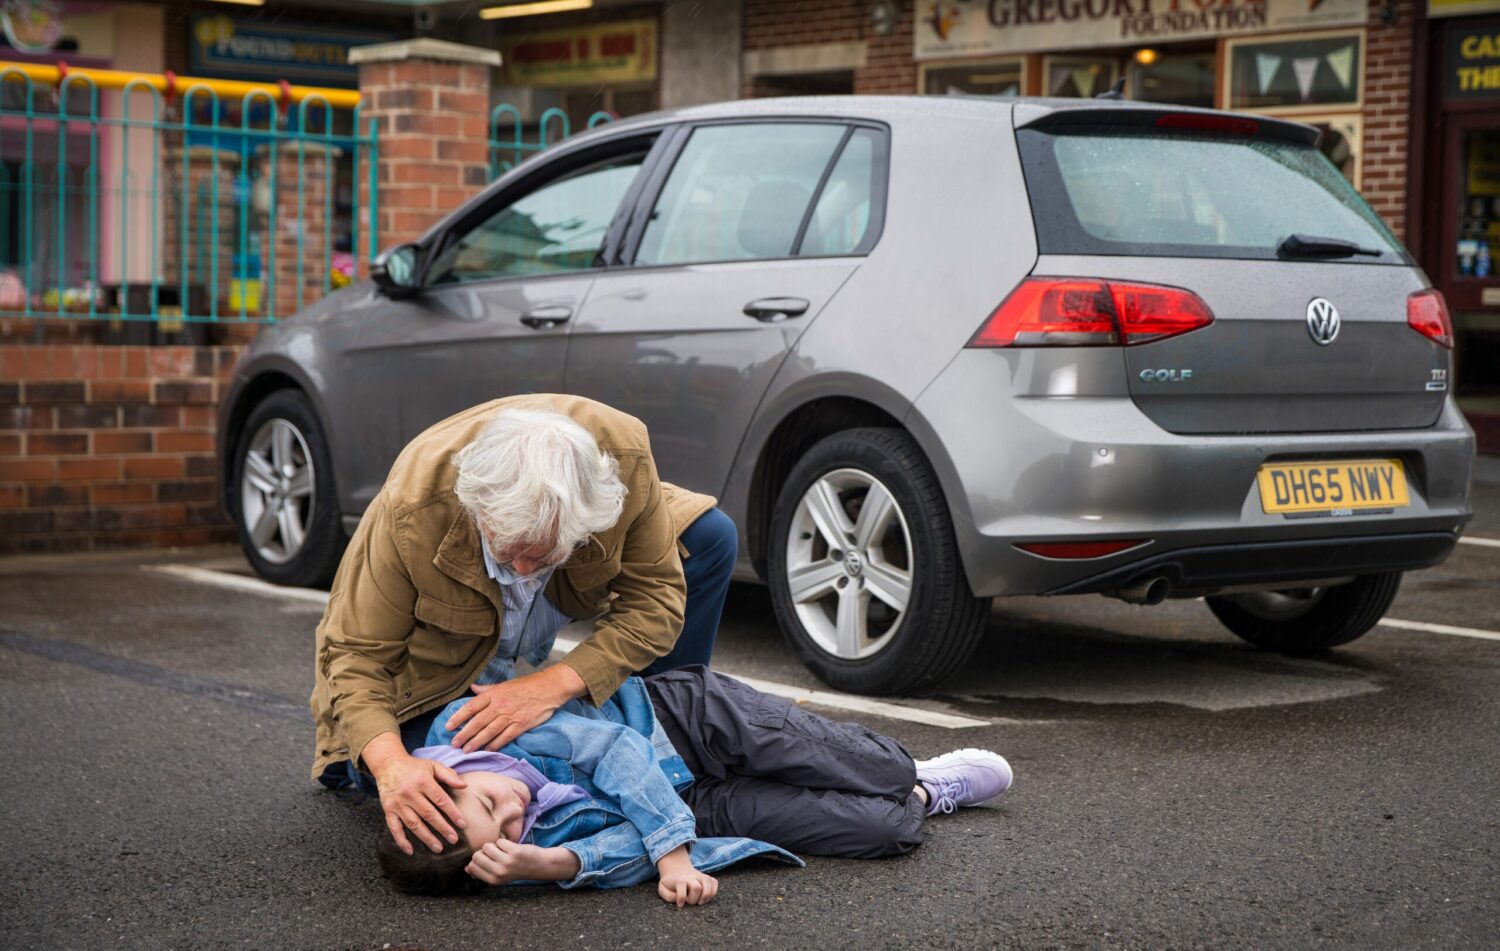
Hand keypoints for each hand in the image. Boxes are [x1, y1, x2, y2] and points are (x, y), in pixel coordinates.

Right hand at [369, 745, 466, 855]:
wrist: (388, 764)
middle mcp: (410, 793)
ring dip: (426, 837)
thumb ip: (448, 774)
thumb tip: (464, 786)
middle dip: (443, 828)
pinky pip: (394, 828)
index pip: (441, 800)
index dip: (453, 813)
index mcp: (423, 781)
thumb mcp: (432, 765)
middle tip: (454, 839)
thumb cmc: (414, 767)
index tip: (463, 824)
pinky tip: (410, 851)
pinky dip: (401, 840)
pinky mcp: (388, 810)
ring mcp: (398, 803)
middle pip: (429, 814)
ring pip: (414, 824)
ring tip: (438, 848)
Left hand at [445, 666, 583, 752]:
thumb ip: (487, 689)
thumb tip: (473, 688)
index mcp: (494, 694)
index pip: (471, 706)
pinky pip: (504, 737)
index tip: (448, 726)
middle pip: (477, 722)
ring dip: (476, 742)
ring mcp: (510, 716)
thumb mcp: (505, 684)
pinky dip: (495, 745)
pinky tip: (487, 750)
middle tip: (454, 744)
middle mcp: (499, 706)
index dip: (458, 717)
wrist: (548, 688)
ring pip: (489, 732)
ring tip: (466, 750)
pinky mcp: (520, 725)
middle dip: (464, 734)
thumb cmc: (527, 686)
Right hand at [466, 840, 579, 884]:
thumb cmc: (516, 869)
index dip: (477, 860)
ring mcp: (506, 862)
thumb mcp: (499, 876)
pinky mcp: (514, 852)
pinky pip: (499, 841)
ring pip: (487, 846)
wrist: (539, 865)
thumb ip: (483, 873)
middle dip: (484, 851)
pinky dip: (504, 842)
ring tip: (504, 851)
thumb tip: (467, 869)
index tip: (488, 860)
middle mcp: (498, 873)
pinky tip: (512, 848)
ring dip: (494, 845)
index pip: (472, 867)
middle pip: (477, 855)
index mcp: (493, 880)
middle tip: (496, 854)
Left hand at [656, 845, 717, 907]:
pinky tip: (706, 897)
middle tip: (690, 902)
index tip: (680, 904)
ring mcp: (701, 876)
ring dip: (705, 896)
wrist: (677, 870)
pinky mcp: (707, 878)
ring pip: (709, 884)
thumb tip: (681, 902)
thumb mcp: (663, 889)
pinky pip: (715, 883)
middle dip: (693, 899)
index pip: (682, 884)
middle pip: (697, 887)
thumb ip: (668, 896)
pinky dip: (713, 892)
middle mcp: (692, 876)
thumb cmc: (670, 883)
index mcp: (680, 879)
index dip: (681, 897)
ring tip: (700, 902)